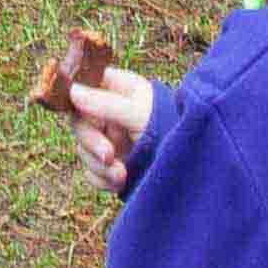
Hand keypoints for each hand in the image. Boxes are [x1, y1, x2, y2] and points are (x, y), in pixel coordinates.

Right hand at [65, 60, 159, 194]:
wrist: (195, 165)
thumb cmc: (170, 127)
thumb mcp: (139, 113)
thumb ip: (105, 103)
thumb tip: (72, 91)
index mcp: (118, 89)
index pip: (84, 86)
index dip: (75, 98)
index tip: (78, 111)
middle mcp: (110, 112)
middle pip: (80, 122)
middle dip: (91, 142)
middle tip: (107, 155)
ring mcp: (110, 139)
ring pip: (83, 150)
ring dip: (98, 165)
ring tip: (121, 174)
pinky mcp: (111, 164)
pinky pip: (92, 171)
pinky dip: (102, 179)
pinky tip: (121, 181)